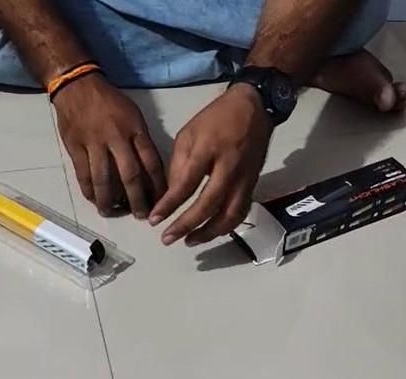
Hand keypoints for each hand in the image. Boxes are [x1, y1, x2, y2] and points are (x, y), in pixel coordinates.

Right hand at [54, 74, 165, 217]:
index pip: (151, 161)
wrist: (77, 86)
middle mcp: (116, 137)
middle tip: (141, 216)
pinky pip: (83, 175)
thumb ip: (142, 141)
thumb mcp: (134, 115)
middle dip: (137, 199)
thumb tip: (150, 172)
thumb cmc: (110, 102)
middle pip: (130, 175)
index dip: (158, 185)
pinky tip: (94, 201)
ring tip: (113, 213)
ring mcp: (94, 143)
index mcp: (135, 128)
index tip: (162, 201)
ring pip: (103, 180)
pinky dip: (89, 191)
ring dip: (109, 201)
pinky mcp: (75, 147)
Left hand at [149, 84, 273, 245]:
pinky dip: (226, 227)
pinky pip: (240, 212)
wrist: (254, 106)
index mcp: (209, 150)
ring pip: (230, 215)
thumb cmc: (216, 118)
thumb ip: (178, 165)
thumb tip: (171, 195)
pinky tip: (211, 232)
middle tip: (168, 238)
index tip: (154, 220)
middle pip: (208, 205)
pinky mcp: (253, 184)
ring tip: (190, 241)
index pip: (186, 185)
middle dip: (186, 226)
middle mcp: (229, 167)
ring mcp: (245, 178)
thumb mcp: (188, 133)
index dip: (169, 205)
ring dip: (209, 233)